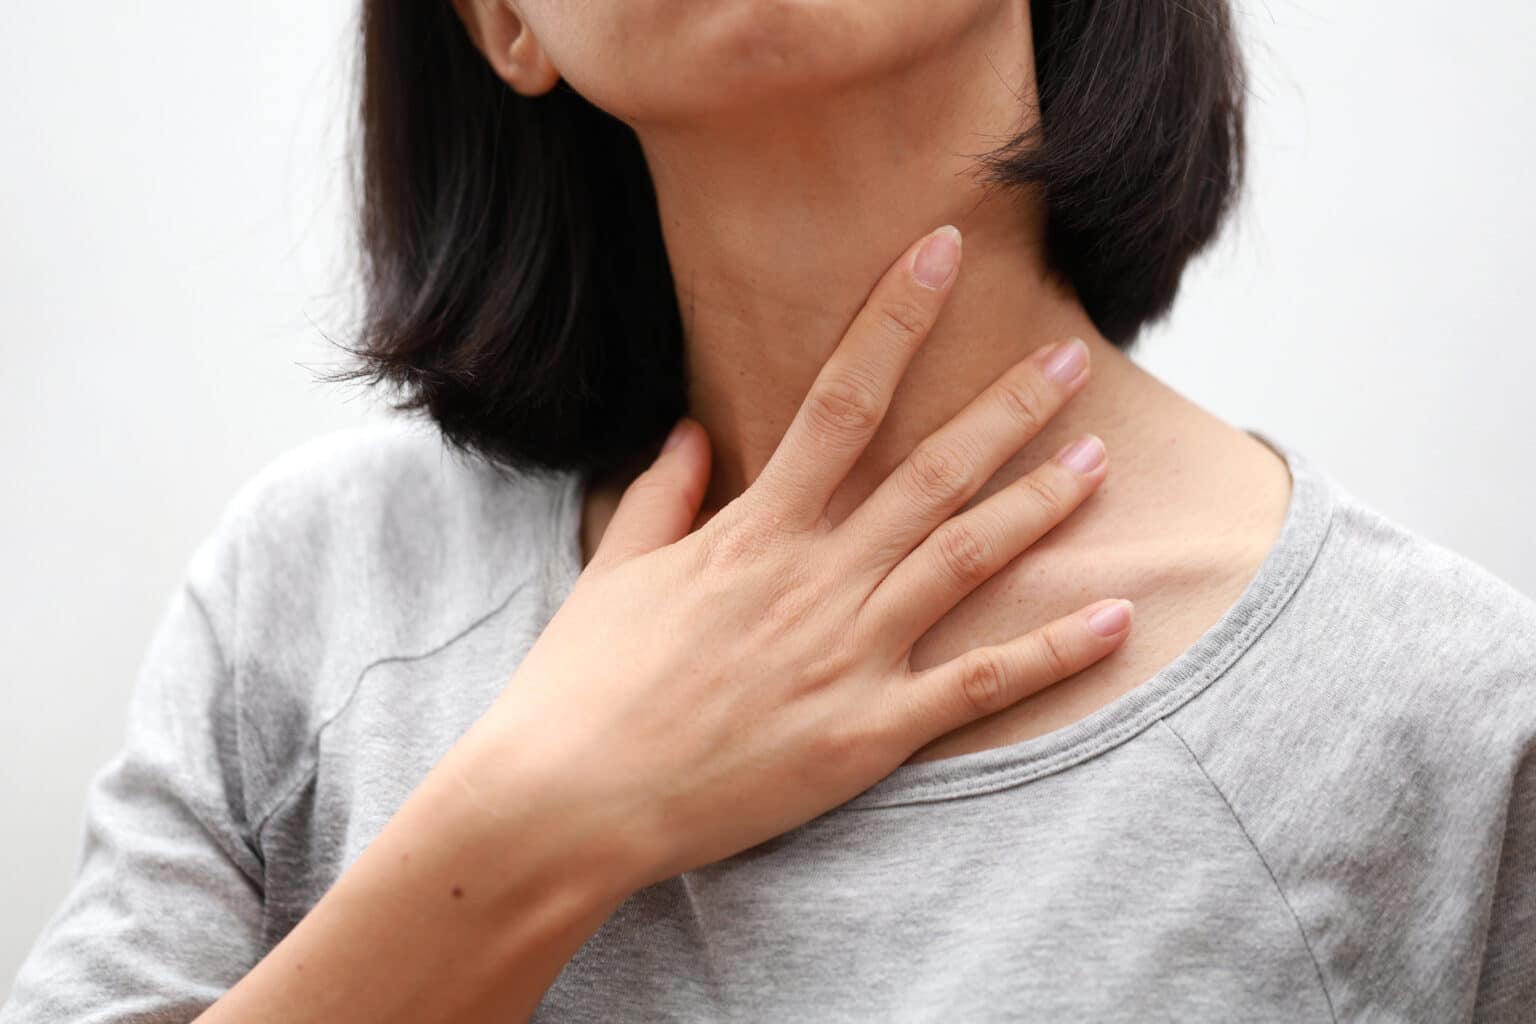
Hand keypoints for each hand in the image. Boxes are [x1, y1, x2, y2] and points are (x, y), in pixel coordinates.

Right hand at [483, 224, 1127, 892]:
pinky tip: (1119, 617)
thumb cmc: (582, 685)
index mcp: (753, 531)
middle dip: (1007, 406)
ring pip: (967, 559)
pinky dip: (1054, 651)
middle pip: (932, 471)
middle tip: (1071, 356)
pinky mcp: (869, 734)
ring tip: (1099, 457)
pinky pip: (980, 685)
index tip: (942, 252)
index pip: (840, 397)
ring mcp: (849, 655)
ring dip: (1040, 503)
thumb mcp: (613, 570)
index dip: (895, 317)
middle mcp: (814, 579)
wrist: (570, 800)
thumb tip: (690, 431)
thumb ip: (662, 494)